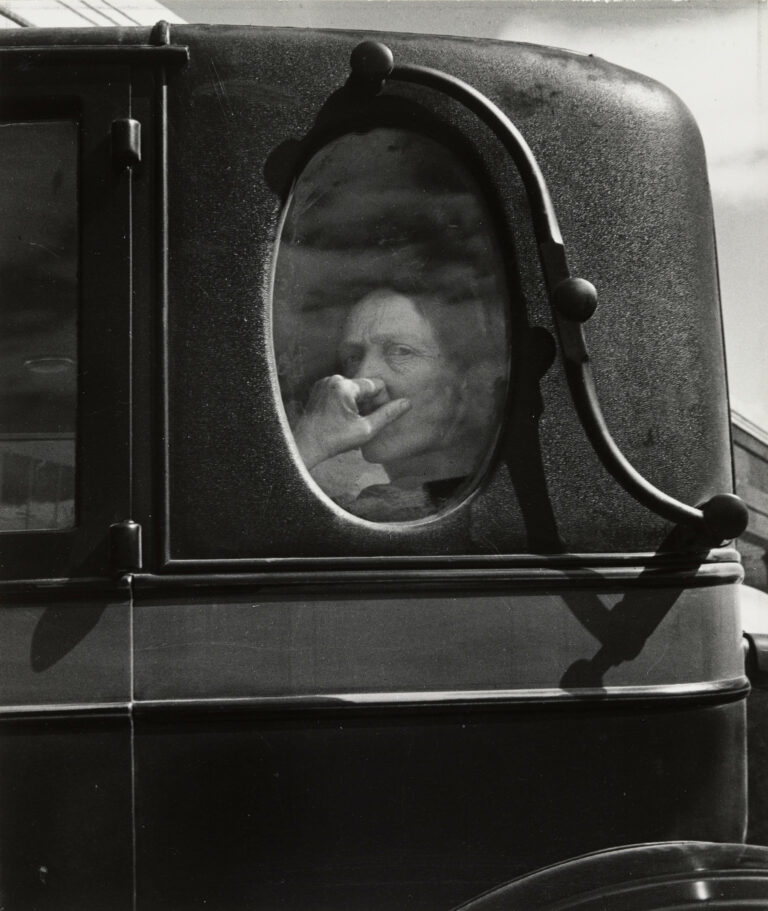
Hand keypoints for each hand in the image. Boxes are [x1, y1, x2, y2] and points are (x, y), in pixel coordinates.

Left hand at [293, 375, 410, 468]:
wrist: (306, 445)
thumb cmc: (335, 440)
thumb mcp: (366, 430)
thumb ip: (387, 415)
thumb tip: (407, 403)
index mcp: (345, 386)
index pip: (376, 385)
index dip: (381, 402)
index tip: (374, 418)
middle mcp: (333, 379)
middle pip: (364, 387)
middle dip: (368, 404)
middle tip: (362, 424)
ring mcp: (324, 383)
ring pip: (353, 391)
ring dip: (357, 405)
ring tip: (351, 424)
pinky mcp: (319, 390)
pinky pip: (340, 393)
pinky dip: (346, 404)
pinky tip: (342, 420)